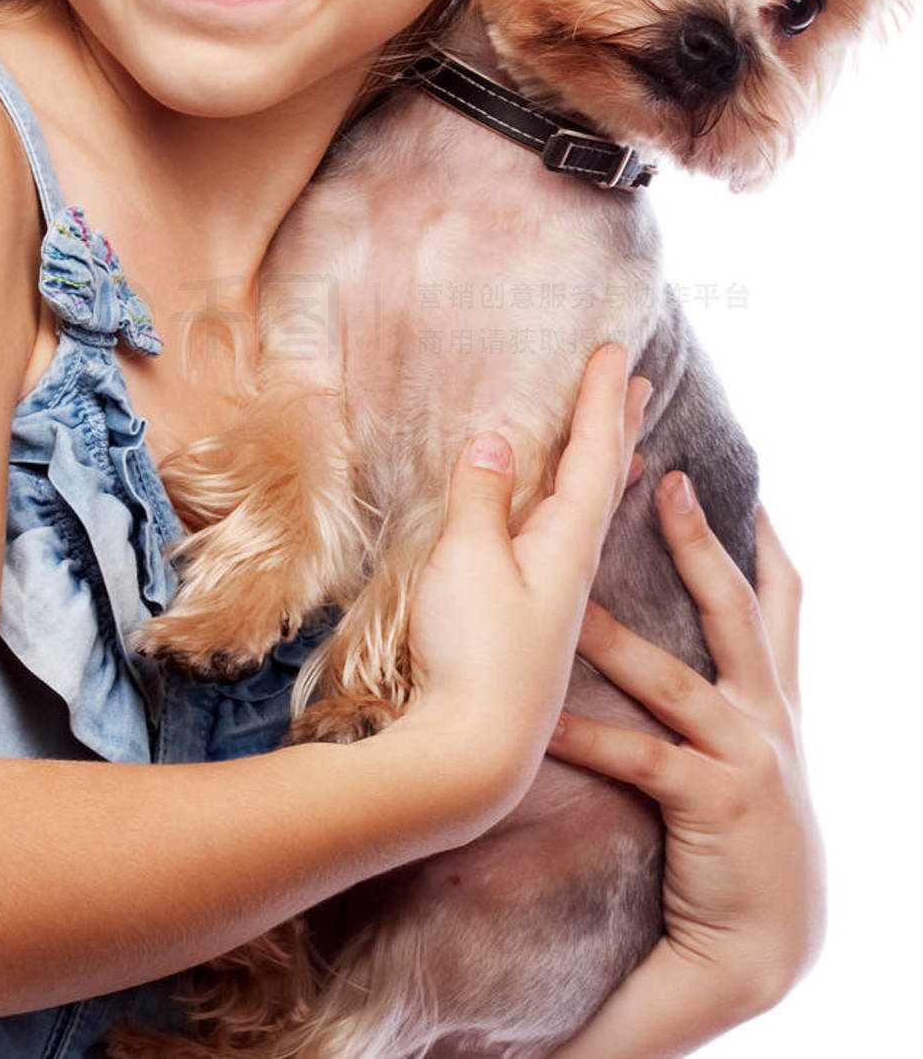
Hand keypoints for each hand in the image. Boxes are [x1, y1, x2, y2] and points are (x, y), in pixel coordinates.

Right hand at [389, 343, 652, 816]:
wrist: (473, 756)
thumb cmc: (474, 655)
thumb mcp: (467, 561)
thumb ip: (482, 498)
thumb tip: (497, 440)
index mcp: (568, 540)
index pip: (594, 452)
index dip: (602, 398)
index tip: (618, 351)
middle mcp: (575, 562)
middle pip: (608, 478)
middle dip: (621, 424)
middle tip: (641, 379)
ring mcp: (558, 596)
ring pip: (593, 513)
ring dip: (609, 467)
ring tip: (627, 440)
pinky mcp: (538, 623)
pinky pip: (571, 546)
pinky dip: (581, 516)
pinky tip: (571, 526)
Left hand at [545, 475, 825, 1058]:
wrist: (764, 953)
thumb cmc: (744, 851)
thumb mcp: (754, 762)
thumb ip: (723, 704)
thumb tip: (682, 663)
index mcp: (774, 701)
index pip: (777, 602)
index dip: (762, 541)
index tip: (737, 486)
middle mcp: (769, 716)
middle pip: (737, 609)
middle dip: (702, 543)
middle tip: (667, 482)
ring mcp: (747, 756)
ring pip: (674, 678)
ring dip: (617, 638)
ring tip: (571, 600)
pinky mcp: (715, 802)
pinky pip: (642, 757)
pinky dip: (590, 733)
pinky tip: (546, 720)